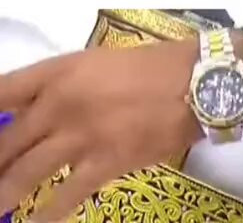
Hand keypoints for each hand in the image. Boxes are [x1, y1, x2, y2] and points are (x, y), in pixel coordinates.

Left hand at [0, 39, 200, 222]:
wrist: (195, 81)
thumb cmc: (149, 67)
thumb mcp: (96, 65)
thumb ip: (61, 87)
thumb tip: (32, 117)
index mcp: (59, 71)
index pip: (2, 91)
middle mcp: (60, 101)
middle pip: (6, 140)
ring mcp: (80, 134)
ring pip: (24, 174)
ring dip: (3, 195)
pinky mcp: (104, 163)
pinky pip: (64, 197)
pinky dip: (44, 217)